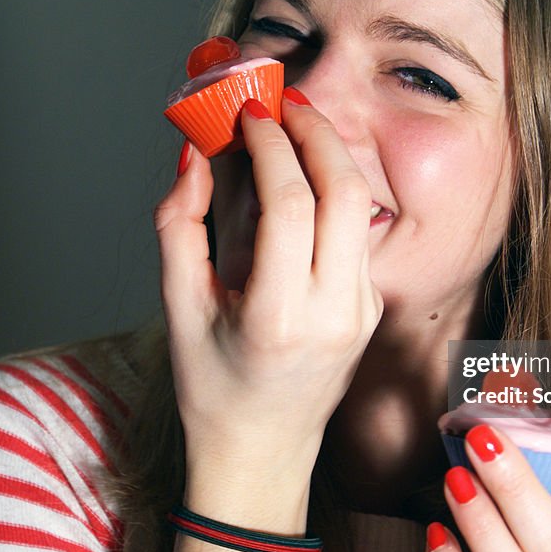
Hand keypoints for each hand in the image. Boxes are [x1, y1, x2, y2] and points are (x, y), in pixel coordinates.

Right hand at [154, 91, 383, 479]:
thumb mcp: (179, 308)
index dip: (270, 145)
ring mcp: (361, 312)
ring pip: (361, 207)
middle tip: (283, 102)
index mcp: (279, 317)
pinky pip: (357, 234)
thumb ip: (179, 225)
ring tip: (294, 127)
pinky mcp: (371, 309)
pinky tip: (302, 179)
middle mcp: (333, 312)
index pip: (291, 204)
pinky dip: (332, 194)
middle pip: (344, 193)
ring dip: (330, 156)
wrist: (263, 449)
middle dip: (316, 132)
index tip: (247, 114)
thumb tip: (194, 154)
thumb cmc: (213, 387)